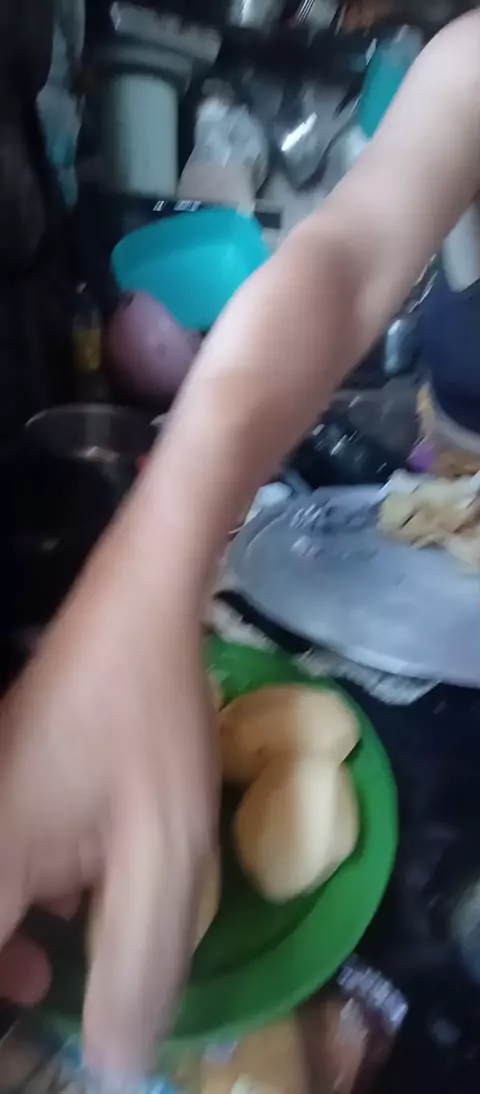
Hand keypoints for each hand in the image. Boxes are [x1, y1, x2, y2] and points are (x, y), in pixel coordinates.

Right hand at [0, 530, 215, 1078]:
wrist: (136, 611)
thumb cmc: (150, 727)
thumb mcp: (165, 856)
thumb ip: (136, 966)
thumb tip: (116, 1063)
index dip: (10, 1003)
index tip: (42, 1018)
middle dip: (5, 971)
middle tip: (47, 994)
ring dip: (12, 937)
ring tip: (62, 956)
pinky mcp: (0, 776)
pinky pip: (0, 855)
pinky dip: (21, 890)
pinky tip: (67, 884)